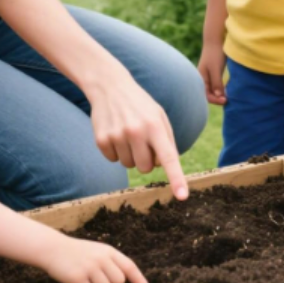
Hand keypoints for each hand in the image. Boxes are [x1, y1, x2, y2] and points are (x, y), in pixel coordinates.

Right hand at [41, 231, 149, 282]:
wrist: (53, 248)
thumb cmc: (78, 253)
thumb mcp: (97, 251)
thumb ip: (111, 262)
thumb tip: (125, 282)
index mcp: (109, 251)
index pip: (129, 267)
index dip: (139, 280)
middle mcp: (102, 258)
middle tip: (98, 281)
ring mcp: (90, 267)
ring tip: (87, 282)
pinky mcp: (78, 277)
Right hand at [88, 72, 188, 199]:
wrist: (110, 86)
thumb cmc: (140, 104)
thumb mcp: (159, 116)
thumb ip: (167, 141)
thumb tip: (164, 167)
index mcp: (155, 126)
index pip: (168, 157)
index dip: (176, 178)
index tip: (182, 196)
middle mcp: (136, 131)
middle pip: (146, 168)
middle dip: (146, 159)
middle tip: (142, 139)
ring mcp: (117, 136)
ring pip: (129, 166)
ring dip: (130, 154)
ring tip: (127, 132)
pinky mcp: (101, 140)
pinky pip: (113, 160)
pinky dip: (115, 151)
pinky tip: (115, 132)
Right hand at [198, 42, 227, 105]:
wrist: (215, 40)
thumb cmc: (214, 54)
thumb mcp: (216, 69)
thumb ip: (216, 83)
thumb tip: (219, 96)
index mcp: (200, 78)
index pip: (205, 95)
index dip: (215, 100)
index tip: (225, 100)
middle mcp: (203, 79)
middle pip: (209, 94)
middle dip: (217, 99)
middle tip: (228, 99)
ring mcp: (208, 76)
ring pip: (213, 90)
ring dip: (220, 94)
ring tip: (229, 95)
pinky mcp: (214, 73)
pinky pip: (216, 85)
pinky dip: (221, 89)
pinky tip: (228, 89)